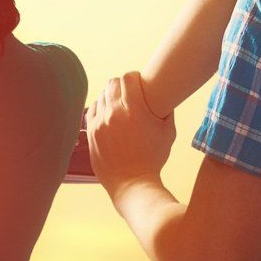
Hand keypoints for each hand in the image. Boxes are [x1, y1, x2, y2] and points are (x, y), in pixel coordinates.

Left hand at [86, 72, 176, 192]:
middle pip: (113, 83)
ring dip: (111, 96)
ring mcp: (100, 123)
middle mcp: (114, 113)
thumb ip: (167, 110)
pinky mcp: (91, 133)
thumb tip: (165, 96)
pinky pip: (93, 110)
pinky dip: (101, 108)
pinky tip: (109, 114)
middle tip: (130, 92)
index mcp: (134, 110)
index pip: (128, 77)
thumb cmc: (153, 158)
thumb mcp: (168, 132)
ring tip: (120, 104)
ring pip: (101, 95)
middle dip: (122, 85)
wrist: (133, 182)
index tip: (140, 82)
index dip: (135, 77)